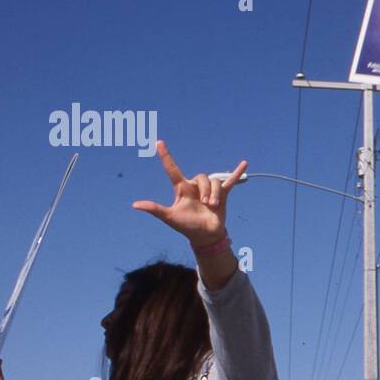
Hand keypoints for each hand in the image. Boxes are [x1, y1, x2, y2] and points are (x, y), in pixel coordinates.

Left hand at [132, 142, 246, 247]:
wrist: (205, 236)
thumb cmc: (186, 226)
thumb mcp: (170, 217)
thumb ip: (154, 209)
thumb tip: (135, 205)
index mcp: (182, 189)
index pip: (172, 169)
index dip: (165, 156)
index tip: (159, 143)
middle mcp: (195, 186)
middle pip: (202, 177)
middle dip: (206, 190)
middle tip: (206, 204)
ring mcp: (209, 190)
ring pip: (214, 181)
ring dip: (215, 194)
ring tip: (213, 206)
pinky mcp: (223, 194)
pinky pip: (230, 180)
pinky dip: (237, 172)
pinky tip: (244, 163)